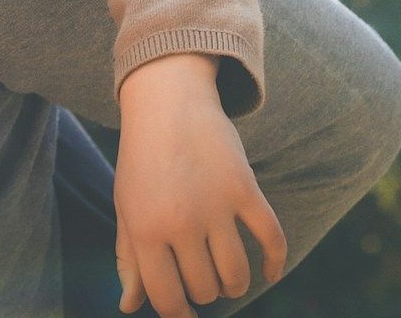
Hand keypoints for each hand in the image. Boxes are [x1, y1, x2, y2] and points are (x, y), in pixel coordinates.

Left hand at [113, 54, 286, 317]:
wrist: (166, 103)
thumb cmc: (142, 161)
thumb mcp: (126, 208)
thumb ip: (129, 259)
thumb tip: (131, 307)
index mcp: (144, 230)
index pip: (167, 298)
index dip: (178, 313)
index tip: (184, 312)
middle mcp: (180, 222)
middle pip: (205, 289)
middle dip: (204, 292)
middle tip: (199, 276)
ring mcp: (216, 206)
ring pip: (236, 275)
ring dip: (234, 285)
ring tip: (226, 277)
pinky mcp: (245, 188)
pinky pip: (272, 240)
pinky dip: (274, 264)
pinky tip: (268, 273)